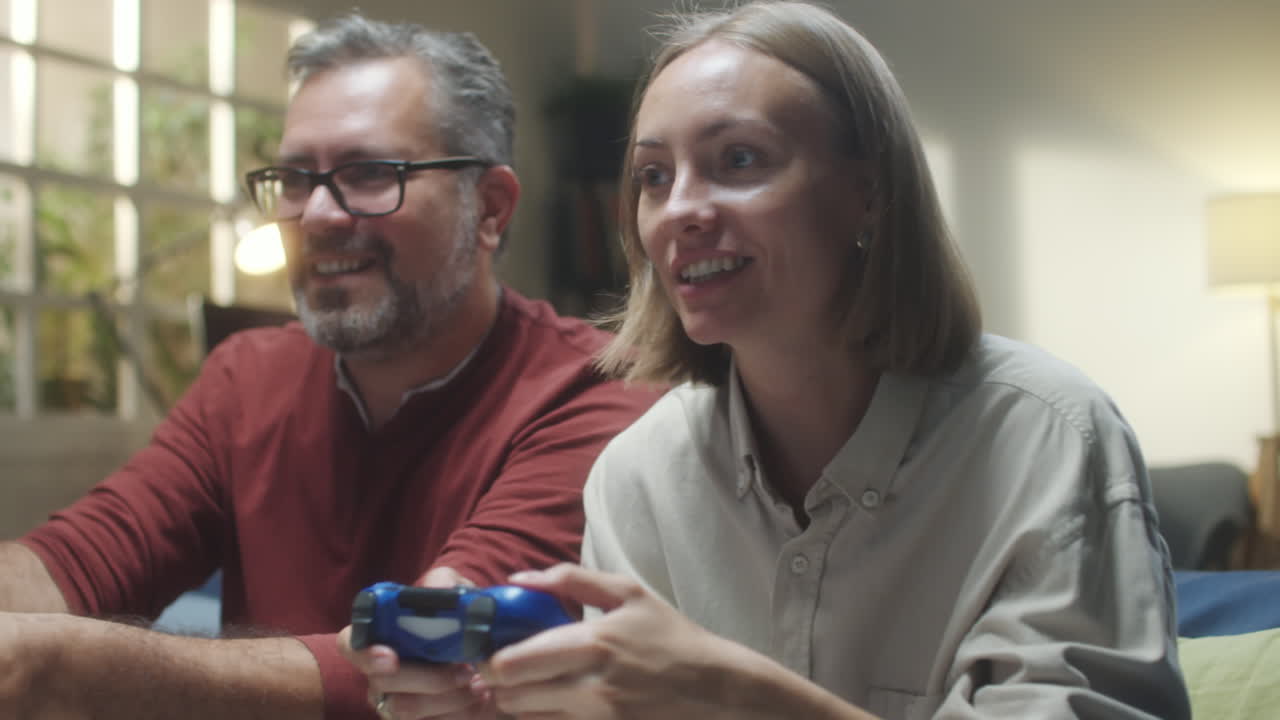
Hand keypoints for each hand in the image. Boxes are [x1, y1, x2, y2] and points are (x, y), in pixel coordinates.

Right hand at [337, 566, 497, 718]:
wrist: (487, 650)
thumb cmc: (459, 617)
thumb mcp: (457, 591)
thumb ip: (445, 582)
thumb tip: (440, 591)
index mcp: (379, 634)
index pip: (350, 643)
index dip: (364, 653)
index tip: (391, 658)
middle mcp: (379, 671)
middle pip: (381, 683)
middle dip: (426, 678)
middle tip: (464, 670)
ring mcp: (393, 701)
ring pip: (405, 709)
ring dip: (446, 698)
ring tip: (477, 684)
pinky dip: (459, 714)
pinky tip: (480, 699)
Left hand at [478, 564, 740, 719]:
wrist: (717, 690)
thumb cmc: (672, 638)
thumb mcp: (630, 593)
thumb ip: (571, 579)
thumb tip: (519, 578)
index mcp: (593, 643)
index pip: (513, 663)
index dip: (493, 659)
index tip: (496, 647)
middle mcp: (590, 688)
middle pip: (511, 696)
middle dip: (501, 683)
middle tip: (509, 668)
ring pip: (526, 718)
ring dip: (521, 702)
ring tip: (536, 684)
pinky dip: (544, 717)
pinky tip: (558, 701)